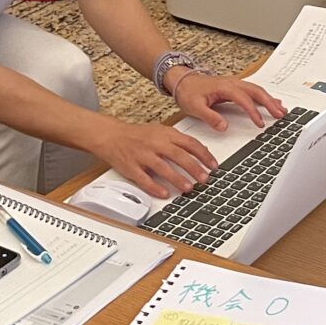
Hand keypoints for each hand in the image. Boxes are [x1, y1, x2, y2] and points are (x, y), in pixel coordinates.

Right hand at [92, 118, 219, 200]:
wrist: (112, 136)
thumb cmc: (138, 135)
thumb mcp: (161, 131)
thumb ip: (179, 141)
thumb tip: (201, 151)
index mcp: (165, 134)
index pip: (189, 143)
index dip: (204, 155)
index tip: (213, 165)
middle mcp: (155, 143)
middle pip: (179, 155)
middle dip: (194, 168)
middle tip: (204, 179)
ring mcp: (143, 155)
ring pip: (162, 167)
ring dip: (177, 178)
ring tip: (188, 188)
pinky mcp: (131, 167)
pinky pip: (143, 178)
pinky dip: (154, 187)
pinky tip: (163, 193)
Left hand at [170, 72, 287, 132]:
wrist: (182, 81)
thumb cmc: (188, 92)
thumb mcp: (195, 107)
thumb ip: (210, 117)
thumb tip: (224, 126)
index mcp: (224, 87)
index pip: (243, 99)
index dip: (253, 111)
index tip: (260, 123)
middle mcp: (232, 83)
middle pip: (256, 91)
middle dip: (270, 103)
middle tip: (281, 114)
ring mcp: (235, 84)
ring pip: (257, 90)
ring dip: (270, 99)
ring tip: (281, 110)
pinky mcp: (234, 87)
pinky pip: (253, 90)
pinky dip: (264, 96)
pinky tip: (271, 102)